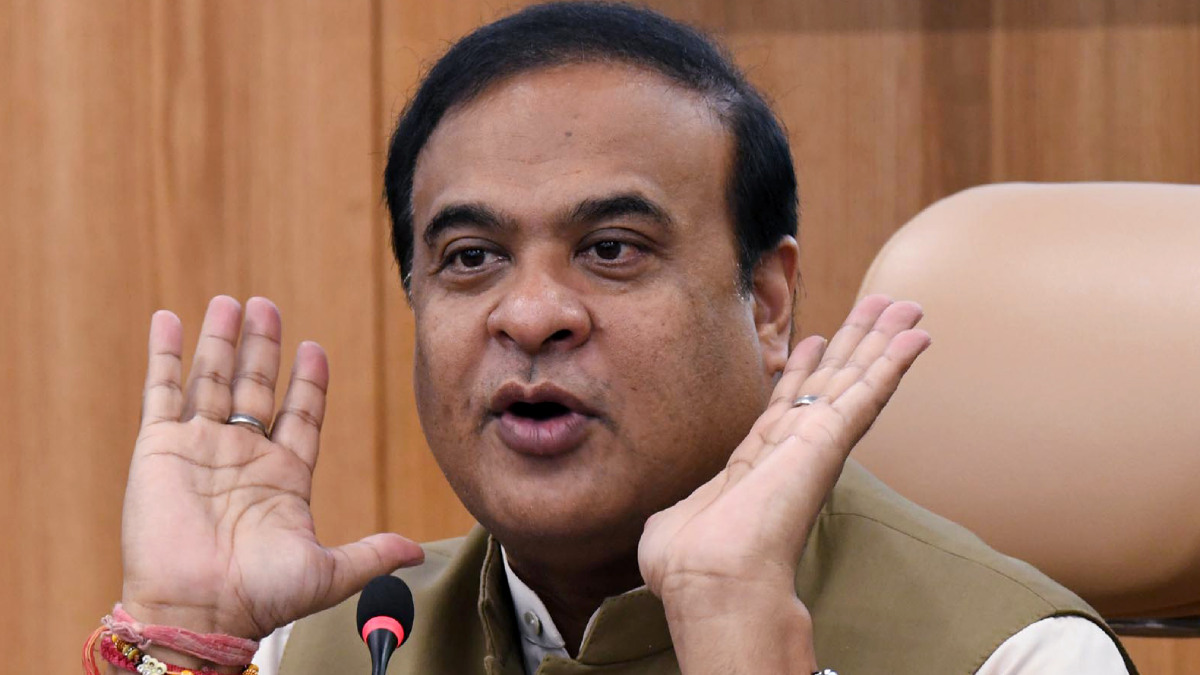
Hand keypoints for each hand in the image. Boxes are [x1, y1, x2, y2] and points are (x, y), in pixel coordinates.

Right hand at [120, 296, 423, 640]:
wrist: (198, 614)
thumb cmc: (260, 598)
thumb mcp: (329, 572)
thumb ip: (373, 553)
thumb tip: (419, 551)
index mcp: (284, 476)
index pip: (300, 413)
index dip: (307, 381)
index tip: (314, 347)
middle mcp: (243, 456)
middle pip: (255, 385)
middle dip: (263, 346)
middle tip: (267, 306)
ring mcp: (200, 448)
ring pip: (213, 379)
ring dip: (220, 340)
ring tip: (231, 302)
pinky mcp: (159, 448)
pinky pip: (162, 391)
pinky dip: (166, 355)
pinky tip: (170, 320)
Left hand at [637, 296, 929, 671]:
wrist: (712, 579)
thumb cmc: (689, 565)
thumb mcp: (673, 526)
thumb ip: (681, 513)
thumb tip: (672, 524)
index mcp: (756, 464)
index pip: (785, 406)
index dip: (802, 370)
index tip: (816, 339)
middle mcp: (791, 449)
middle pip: (830, 383)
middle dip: (853, 344)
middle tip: (879, 308)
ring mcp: (814, 444)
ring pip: (854, 380)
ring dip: (881, 342)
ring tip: (905, 308)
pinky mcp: (830, 442)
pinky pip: (867, 394)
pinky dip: (894, 363)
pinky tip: (917, 338)